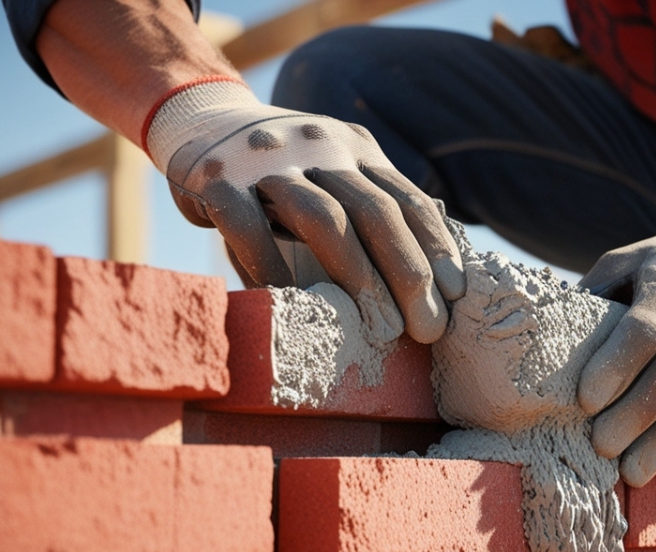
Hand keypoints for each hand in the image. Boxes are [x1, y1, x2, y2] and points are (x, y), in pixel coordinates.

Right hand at [146, 80, 464, 343]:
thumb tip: (430, 275)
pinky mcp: (217, 177)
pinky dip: (272, 268)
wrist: (199, 117)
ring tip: (381, 330)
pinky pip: (249, 227)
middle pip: (376, 212)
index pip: (408, 199)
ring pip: (323, 218)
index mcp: (356, 146)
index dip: (438, 249)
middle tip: (427, 329)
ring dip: (359, 278)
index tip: (457, 297)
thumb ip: (372, 204)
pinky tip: (292, 303)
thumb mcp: (335, 170)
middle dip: (409, 275)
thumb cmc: (283, 169)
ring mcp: (267, 160)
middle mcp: (319, 146)